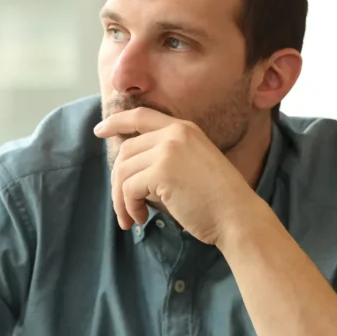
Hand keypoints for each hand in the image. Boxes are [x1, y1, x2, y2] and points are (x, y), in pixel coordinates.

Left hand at [93, 108, 255, 244]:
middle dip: (117, 181)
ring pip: (123, 171)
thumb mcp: (193, 165)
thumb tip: (131, 173)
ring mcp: (167, 150)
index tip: (99, 131)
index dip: (116, 122)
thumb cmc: (217, 200)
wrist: (237, 215)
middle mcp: (174, 134)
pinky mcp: (160, 171)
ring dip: (120, 199)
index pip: (140, 116)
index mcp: (184, 129)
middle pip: (126, 151)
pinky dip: (129, 207)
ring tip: (131, 218)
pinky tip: (141, 219)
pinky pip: (128, 189)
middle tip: (123, 206)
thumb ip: (165, 160)